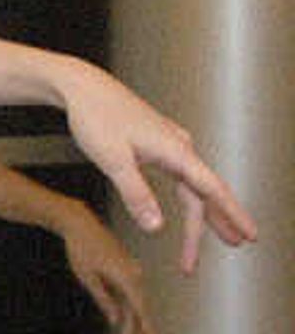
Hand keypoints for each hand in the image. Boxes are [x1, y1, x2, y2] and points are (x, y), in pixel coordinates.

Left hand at [53, 206, 154, 333]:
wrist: (80, 224)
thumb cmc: (80, 249)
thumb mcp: (88, 277)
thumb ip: (103, 298)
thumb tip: (115, 319)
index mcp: (126, 277)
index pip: (139, 308)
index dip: (144, 327)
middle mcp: (134, 274)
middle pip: (137, 308)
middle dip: (132, 331)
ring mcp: (131, 270)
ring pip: (134, 301)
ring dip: (129, 321)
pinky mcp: (125, 268)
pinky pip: (129, 292)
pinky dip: (126, 308)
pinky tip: (120, 320)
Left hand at [62, 66, 257, 272]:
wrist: (83, 88)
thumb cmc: (96, 117)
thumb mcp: (113, 160)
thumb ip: (136, 194)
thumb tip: (155, 227)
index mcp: (176, 151)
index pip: (212, 190)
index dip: (232, 215)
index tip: (250, 235)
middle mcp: (180, 147)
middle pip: (205, 192)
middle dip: (219, 221)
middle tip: (237, 245)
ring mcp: (171, 145)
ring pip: (195, 185)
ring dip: (206, 212)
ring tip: (223, 235)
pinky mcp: (159, 144)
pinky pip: (183, 176)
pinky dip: (190, 196)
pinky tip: (194, 205)